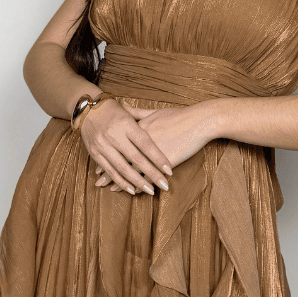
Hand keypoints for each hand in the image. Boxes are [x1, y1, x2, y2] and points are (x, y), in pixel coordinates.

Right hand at [78, 98, 172, 194]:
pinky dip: (121, 182)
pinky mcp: (94, 153)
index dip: (158, 158)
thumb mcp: (129, 112)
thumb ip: (145, 122)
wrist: (86, 108)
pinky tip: (132, 190)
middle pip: (136, 158)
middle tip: (164, 185)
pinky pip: (110, 170)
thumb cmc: (113, 110)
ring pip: (123, 168)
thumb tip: (165, 126)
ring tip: (151, 191)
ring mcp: (103, 145)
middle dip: (151, 174)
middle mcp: (114, 135)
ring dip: (137, 182)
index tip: (169, 170)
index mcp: (126, 124)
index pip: (145, 144)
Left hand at [92, 102, 218, 189]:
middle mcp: (140, 142)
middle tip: (98, 182)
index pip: (117, 146)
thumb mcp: (154, 112)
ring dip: (121, 182)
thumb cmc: (179, 116)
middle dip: (108, 172)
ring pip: (133, 170)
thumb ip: (135, 111)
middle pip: (121, 159)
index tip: (98, 165)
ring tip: (111, 189)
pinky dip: (141, 184)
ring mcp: (152, 153)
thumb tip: (122, 104)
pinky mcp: (164, 162)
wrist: (200, 121)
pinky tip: (135, 192)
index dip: (107, 156)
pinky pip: (149, 176)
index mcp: (136, 130)